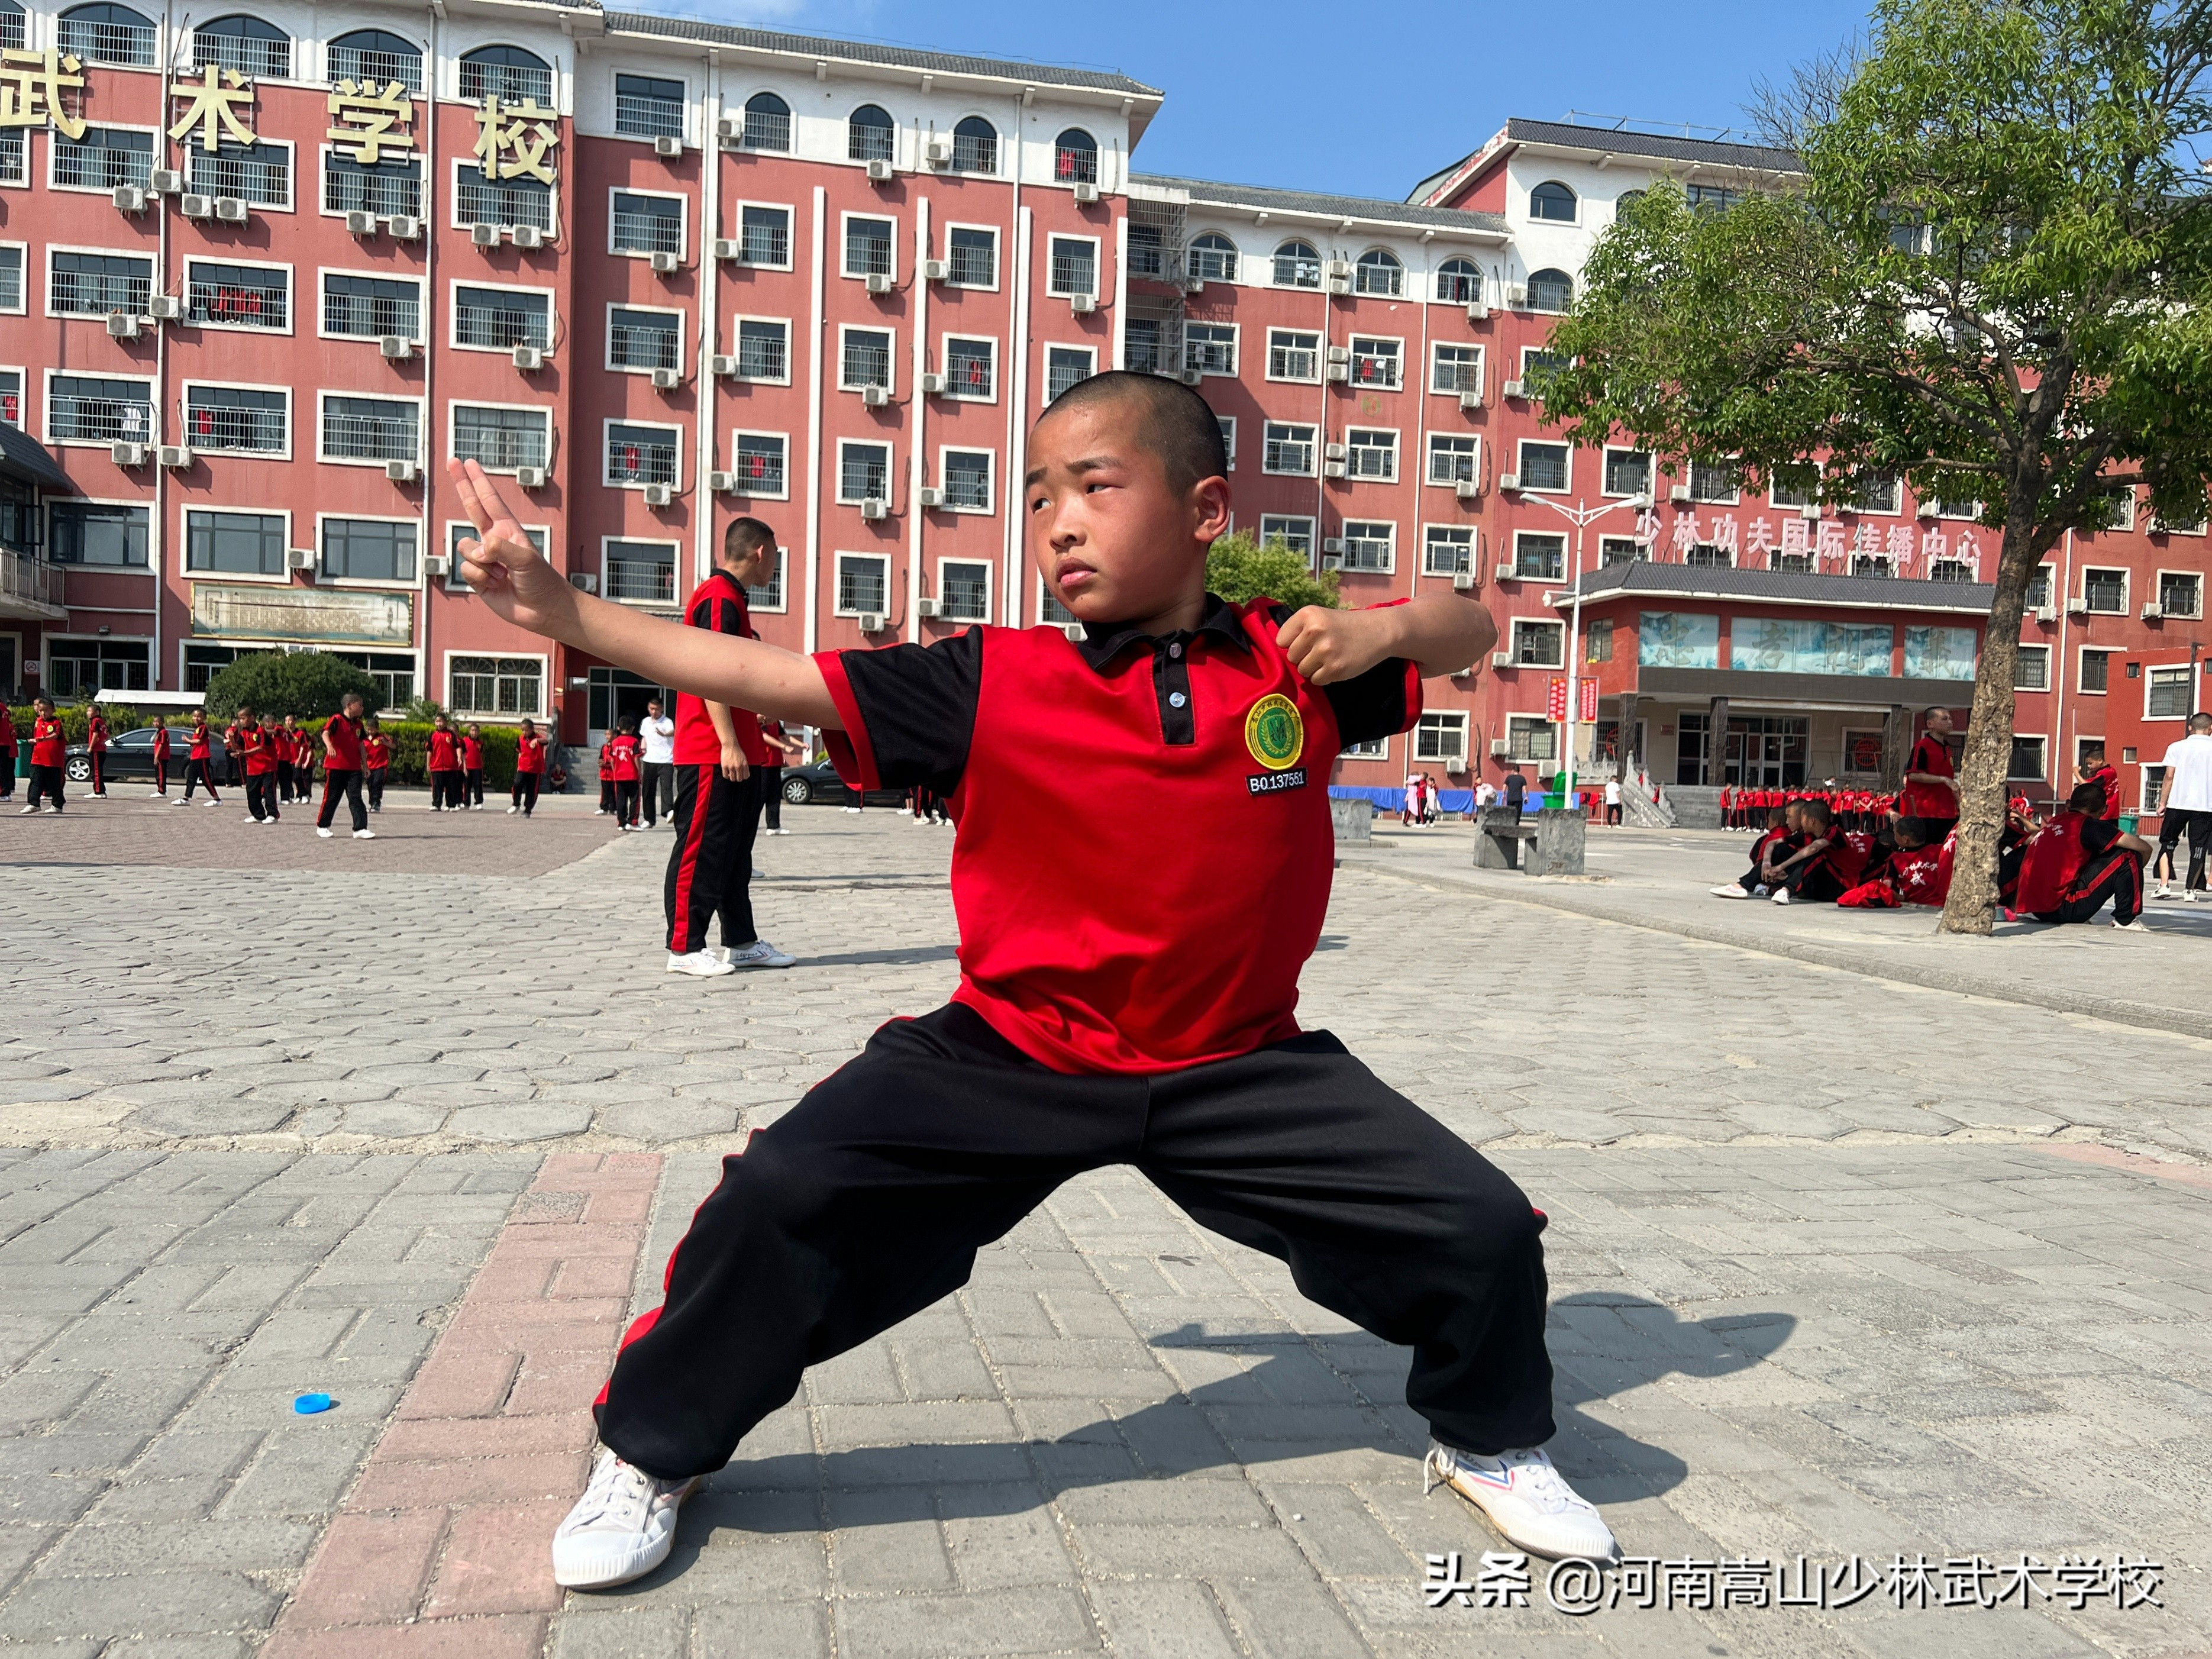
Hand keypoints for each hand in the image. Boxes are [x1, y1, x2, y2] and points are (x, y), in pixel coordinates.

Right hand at [449, 459, 578, 637]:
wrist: (544, 610)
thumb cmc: (542, 581)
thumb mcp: (525, 559)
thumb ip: (500, 548)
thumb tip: (478, 547)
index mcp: (508, 530)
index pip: (489, 500)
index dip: (478, 481)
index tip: (468, 462)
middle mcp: (494, 541)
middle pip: (471, 507)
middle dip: (462, 485)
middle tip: (451, 461)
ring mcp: (485, 559)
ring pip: (465, 547)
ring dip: (482, 562)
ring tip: (502, 573)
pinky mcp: (477, 579)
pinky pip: (466, 570)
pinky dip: (480, 578)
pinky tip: (496, 585)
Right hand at [720, 742, 749, 782]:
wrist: (730, 745)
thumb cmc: (737, 751)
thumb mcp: (744, 758)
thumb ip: (745, 766)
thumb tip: (746, 775)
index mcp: (744, 764)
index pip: (746, 776)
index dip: (743, 777)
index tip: (741, 776)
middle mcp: (738, 766)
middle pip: (739, 779)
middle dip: (737, 778)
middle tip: (736, 776)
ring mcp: (731, 767)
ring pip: (732, 779)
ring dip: (732, 778)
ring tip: (731, 775)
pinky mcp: (724, 766)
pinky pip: (725, 776)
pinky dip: (726, 776)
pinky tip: (727, 773)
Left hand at [1275, 606, 1390, 685]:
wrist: (1378, 631)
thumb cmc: (1345, 625)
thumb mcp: (1320, 617)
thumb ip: (1298, 630)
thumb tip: (1276, 652)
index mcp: (1308, 615)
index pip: (1281, 640)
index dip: (1292, 643)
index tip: (1306, 641)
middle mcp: (1314, 631)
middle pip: (1291, 657)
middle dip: (1304, 656)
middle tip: (1321, 649)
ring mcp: (1325, 651)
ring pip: (1302, 670)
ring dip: (1314, 668)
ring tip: (1330, 657)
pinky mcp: (1335, 669)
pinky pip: (1316, 680)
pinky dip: (1325, 676)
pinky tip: (1337, 664)